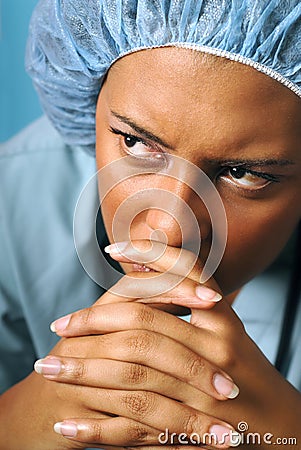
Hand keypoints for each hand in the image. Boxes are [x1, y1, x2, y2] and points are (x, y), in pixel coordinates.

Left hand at [43, 240, 300, 448]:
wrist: (277, 427)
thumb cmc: (242, 372)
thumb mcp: (224, 329)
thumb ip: (188, 300)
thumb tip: (138, 267)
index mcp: (222, 320)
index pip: (182, 273)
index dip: (148, 253)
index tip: (111, 250)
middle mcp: (216, 349)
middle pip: (141, 324)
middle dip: (92, 322)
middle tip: (58, 325)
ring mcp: (204, 393)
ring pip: (130, 375)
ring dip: (82, 371)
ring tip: (47, 368)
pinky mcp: (193, 431)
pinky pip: (135, 428)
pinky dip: (96, 429)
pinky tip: (67, 424)